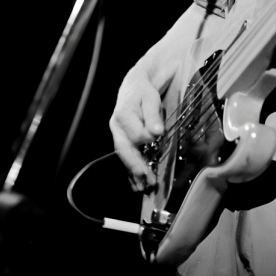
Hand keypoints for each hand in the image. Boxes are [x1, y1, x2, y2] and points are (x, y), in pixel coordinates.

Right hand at [109, 59, 164, 191]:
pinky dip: (131, 172)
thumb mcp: (150, 97)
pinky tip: (137, 184)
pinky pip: (125, 158)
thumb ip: (152, 115)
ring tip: (143, 188)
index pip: (136, 134)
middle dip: (136, 167)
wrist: (134, 87)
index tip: (158, 140)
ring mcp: (118, 135)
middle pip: (125, 150)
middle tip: (149, 181)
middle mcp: (117, 127)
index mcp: (123, 115)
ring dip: (133, 174)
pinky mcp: (122, 141)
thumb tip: (156, 132)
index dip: (148, 139)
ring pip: (124, 157)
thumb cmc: (144, 92)